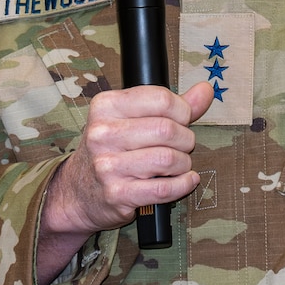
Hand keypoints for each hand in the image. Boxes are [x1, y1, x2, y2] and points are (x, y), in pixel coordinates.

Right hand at [36, 81, 210, 283]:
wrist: (78, 193)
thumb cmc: (112, 150)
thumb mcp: (132, 119)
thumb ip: (172, 105)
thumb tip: (206, 90)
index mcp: (106, 106)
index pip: (161, 99)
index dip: (183, 110)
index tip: (183, 119)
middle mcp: (102, 134)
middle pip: (167, 129)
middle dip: (186, 139)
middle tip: (183, 145)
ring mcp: (107, 166)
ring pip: (168, 159)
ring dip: (184, 163)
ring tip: (179, 164)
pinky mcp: (117, 194)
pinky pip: (164, 189)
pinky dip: (183, 184)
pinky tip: (185, 180)